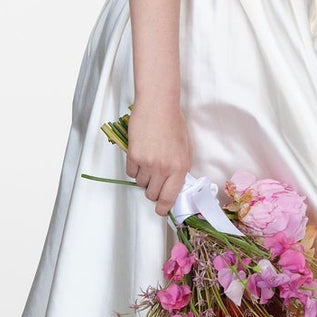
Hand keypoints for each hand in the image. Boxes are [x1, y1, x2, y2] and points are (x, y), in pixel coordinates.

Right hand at [126, 98, 191, 219]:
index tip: (160, 210)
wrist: (158, 106)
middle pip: (152, 194)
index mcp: (180, 167)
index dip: (163, 207)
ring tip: (148, 161)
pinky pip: (131, 172)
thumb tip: (174, 185)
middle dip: (152, 190)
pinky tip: (140, 155)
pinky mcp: (134, 156)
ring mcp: (148, 163)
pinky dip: (134, 167)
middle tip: (154, 178)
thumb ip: (181, 168)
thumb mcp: (186, 148)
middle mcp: (164, 168)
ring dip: (143, 177)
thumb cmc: (173, 123)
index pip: (169, 197)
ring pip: (140, 184)